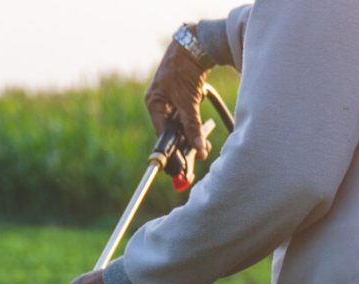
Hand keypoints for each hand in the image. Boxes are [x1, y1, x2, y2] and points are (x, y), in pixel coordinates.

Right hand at [145, 39, 210, 159]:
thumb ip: (193, 126)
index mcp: (154, 103)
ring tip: (204, 146)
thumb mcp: (188, 101)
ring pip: (179, 124)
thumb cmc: (185, 68)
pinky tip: (201, 131)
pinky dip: (193, 123)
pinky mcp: (179, 94)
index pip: (162, 134)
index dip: (173, 150)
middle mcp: (159, 102)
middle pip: (171, 131)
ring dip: (191, 134)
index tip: (183, 165)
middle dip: (185, 143)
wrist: (195, 42)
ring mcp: (169, 98)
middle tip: (199, 155)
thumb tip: (198, 149)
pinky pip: (184, 115)